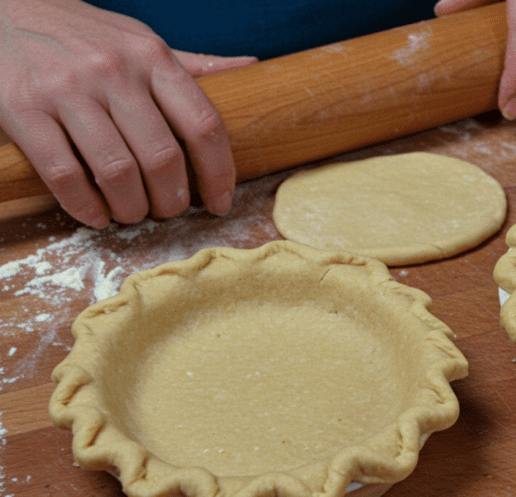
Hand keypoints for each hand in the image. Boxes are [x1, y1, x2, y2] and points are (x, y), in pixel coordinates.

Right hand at [0, 0, 254, 226]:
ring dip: (131, 207)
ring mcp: (67, 90)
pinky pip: (65, 174)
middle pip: (162, 157)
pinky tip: (96, 215)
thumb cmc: (85, 35)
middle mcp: (114, 71)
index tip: (220, 202)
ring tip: (132, 214)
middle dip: (172, 199)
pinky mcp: (24, 110)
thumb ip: (194, 63)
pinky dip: (85, 206)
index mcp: (152, 56)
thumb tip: (250, 66)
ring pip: (117, 171)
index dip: (219, 173)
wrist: (5, 9)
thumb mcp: (141, 40)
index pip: (204, 125)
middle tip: (169, 211)